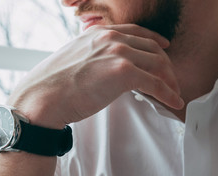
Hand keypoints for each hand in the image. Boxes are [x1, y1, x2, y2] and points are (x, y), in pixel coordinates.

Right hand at [8, 24, 183, 128]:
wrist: (43, 97)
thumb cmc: (54, 85)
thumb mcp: (74, 60)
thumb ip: (93, 57)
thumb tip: (104, 69)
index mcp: (98, 34)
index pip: (136, 32)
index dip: (154, 40)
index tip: (164, 48)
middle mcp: (110, 38)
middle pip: (152, 48)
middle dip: (166, 66)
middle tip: (171, 80)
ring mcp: (118, 52)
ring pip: (158, 64)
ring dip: (170, 81)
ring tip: (174, 94)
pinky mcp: (124, 72)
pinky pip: (156, 83)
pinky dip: (168, 94)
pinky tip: (174, 102)